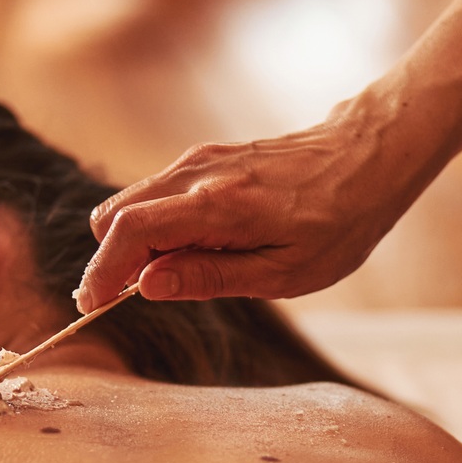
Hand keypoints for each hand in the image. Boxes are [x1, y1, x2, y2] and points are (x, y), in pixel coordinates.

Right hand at [74, 97, 433, 310]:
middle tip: (132, 296)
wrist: (370, 157)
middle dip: (110, 259)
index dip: (100, 273)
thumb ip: (210, 277)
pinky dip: (157, 223)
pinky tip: (197, 246)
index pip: (127, 234)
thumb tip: (147, 286)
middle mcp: (197, 174)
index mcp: (215, 206)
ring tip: (177, 273)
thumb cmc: (339, 222)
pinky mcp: (208, 157)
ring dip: (135, 242)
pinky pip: (159, 192)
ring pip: (132, 201)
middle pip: (114, 215)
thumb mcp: (285, 272)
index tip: (91, 305)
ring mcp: (200, 160)